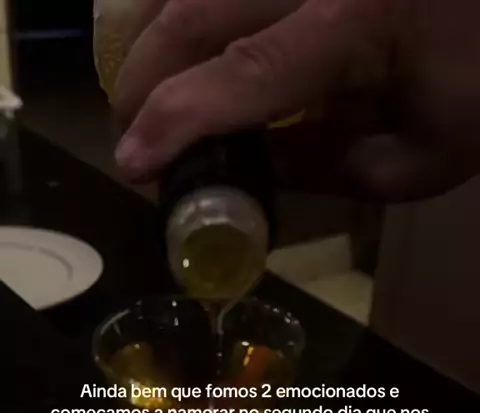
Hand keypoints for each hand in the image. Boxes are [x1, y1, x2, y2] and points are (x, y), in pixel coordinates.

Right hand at [113, 0, 479, 199]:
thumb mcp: (416, 158)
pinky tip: (184, 42)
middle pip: (197, 11)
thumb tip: (244, 171)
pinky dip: (189, 9)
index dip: (173, 121)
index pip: (241, 74)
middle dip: (145, 78)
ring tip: (145, 91)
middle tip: (128, 133)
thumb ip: (325, 170)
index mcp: (357, 21)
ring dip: (155, 35)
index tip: (132, 164)